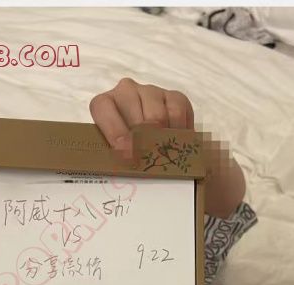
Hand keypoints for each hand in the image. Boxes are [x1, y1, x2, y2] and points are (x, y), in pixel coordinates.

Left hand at [89, 78, 245, 216]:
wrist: (192, 178)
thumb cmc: (157, 178)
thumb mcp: (138, 175)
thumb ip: (127, 169)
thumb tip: (113, 181)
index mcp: (108, 120)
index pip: (100, 108)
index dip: (111, 127)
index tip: (125, 154)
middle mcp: (124, 100)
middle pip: (121, 97)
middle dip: (136, 127)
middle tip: (149, 153)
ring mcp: (148, 95)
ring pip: (148, 97)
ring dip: (158, 125)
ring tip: (168, 148)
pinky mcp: (173, 97)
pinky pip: (175, 100)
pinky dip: (179, 120)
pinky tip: (183, 136)